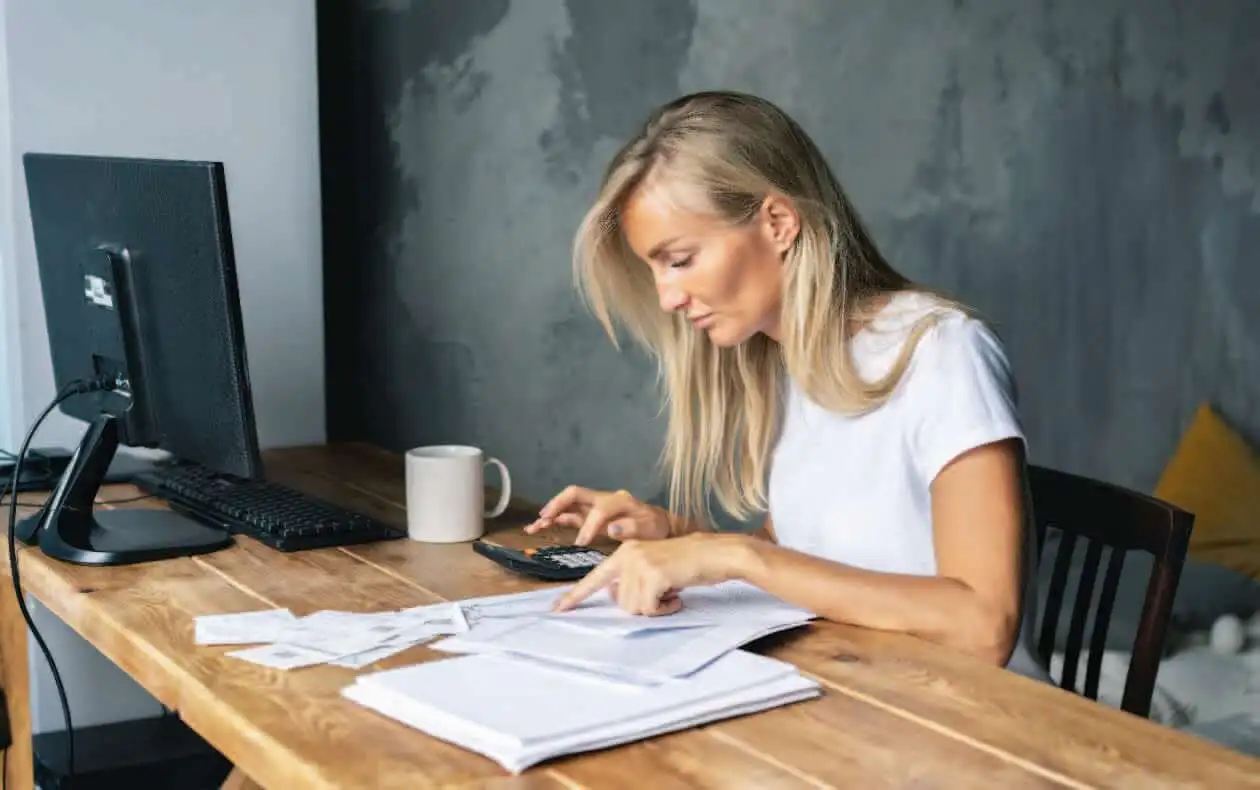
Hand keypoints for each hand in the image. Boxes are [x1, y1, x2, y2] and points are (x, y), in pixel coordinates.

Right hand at [524, 486, 673, 544]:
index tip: (582, 543)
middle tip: (544, 518)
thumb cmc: (654, 528)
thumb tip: (612, 528)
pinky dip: (555, 520)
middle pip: (575, 494)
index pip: (598, 510)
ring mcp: (595, 506)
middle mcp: (603, 499)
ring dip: (551, 513)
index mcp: (619, 501)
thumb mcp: (649, 529)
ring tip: (533, 526)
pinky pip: (569, 515)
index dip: (589, 525)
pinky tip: (540, 527)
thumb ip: (632, 528)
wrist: (658, 525)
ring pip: (568, 504)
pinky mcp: (590, 516)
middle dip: (558, 504)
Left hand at [552, 533, 737, 614]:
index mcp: (624, 553)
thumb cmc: (685, 563)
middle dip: (643, 606)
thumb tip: (618, 597)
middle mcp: (627, 555)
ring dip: (654, 608)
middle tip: (662, 594)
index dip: (575, 596)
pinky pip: (650, 608)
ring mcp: (640, 564)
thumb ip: (631, 580)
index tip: (557, 608)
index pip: (594, 578)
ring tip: (670, 592)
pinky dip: (664, 608)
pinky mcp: (653, 574)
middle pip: (621, 602)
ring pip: (634, 607)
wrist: (713, 552)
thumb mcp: (652, 568)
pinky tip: (676, 595)